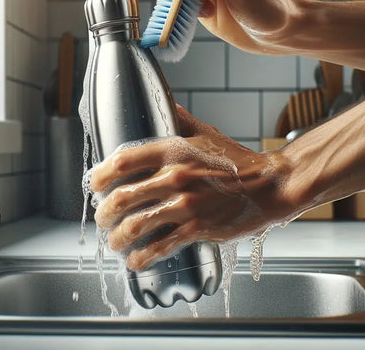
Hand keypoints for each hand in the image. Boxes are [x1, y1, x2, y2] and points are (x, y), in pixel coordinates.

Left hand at [91, 106, 293, 270]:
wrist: (270, 185)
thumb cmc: (238, 160)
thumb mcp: (207, 134)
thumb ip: (181, 120)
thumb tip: (166, 103)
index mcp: (173, 150)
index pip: (123, 161)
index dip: (101, 175)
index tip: (95, 185)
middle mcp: (175, 177)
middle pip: (122, 198)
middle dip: (104, 213)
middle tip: (102, 218)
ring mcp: (185, 205)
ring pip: (135, 226)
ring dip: (117, 238)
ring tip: (114, 242)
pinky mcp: (197, 229)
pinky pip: (160, 247)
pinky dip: (142, 257)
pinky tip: (136, 260)